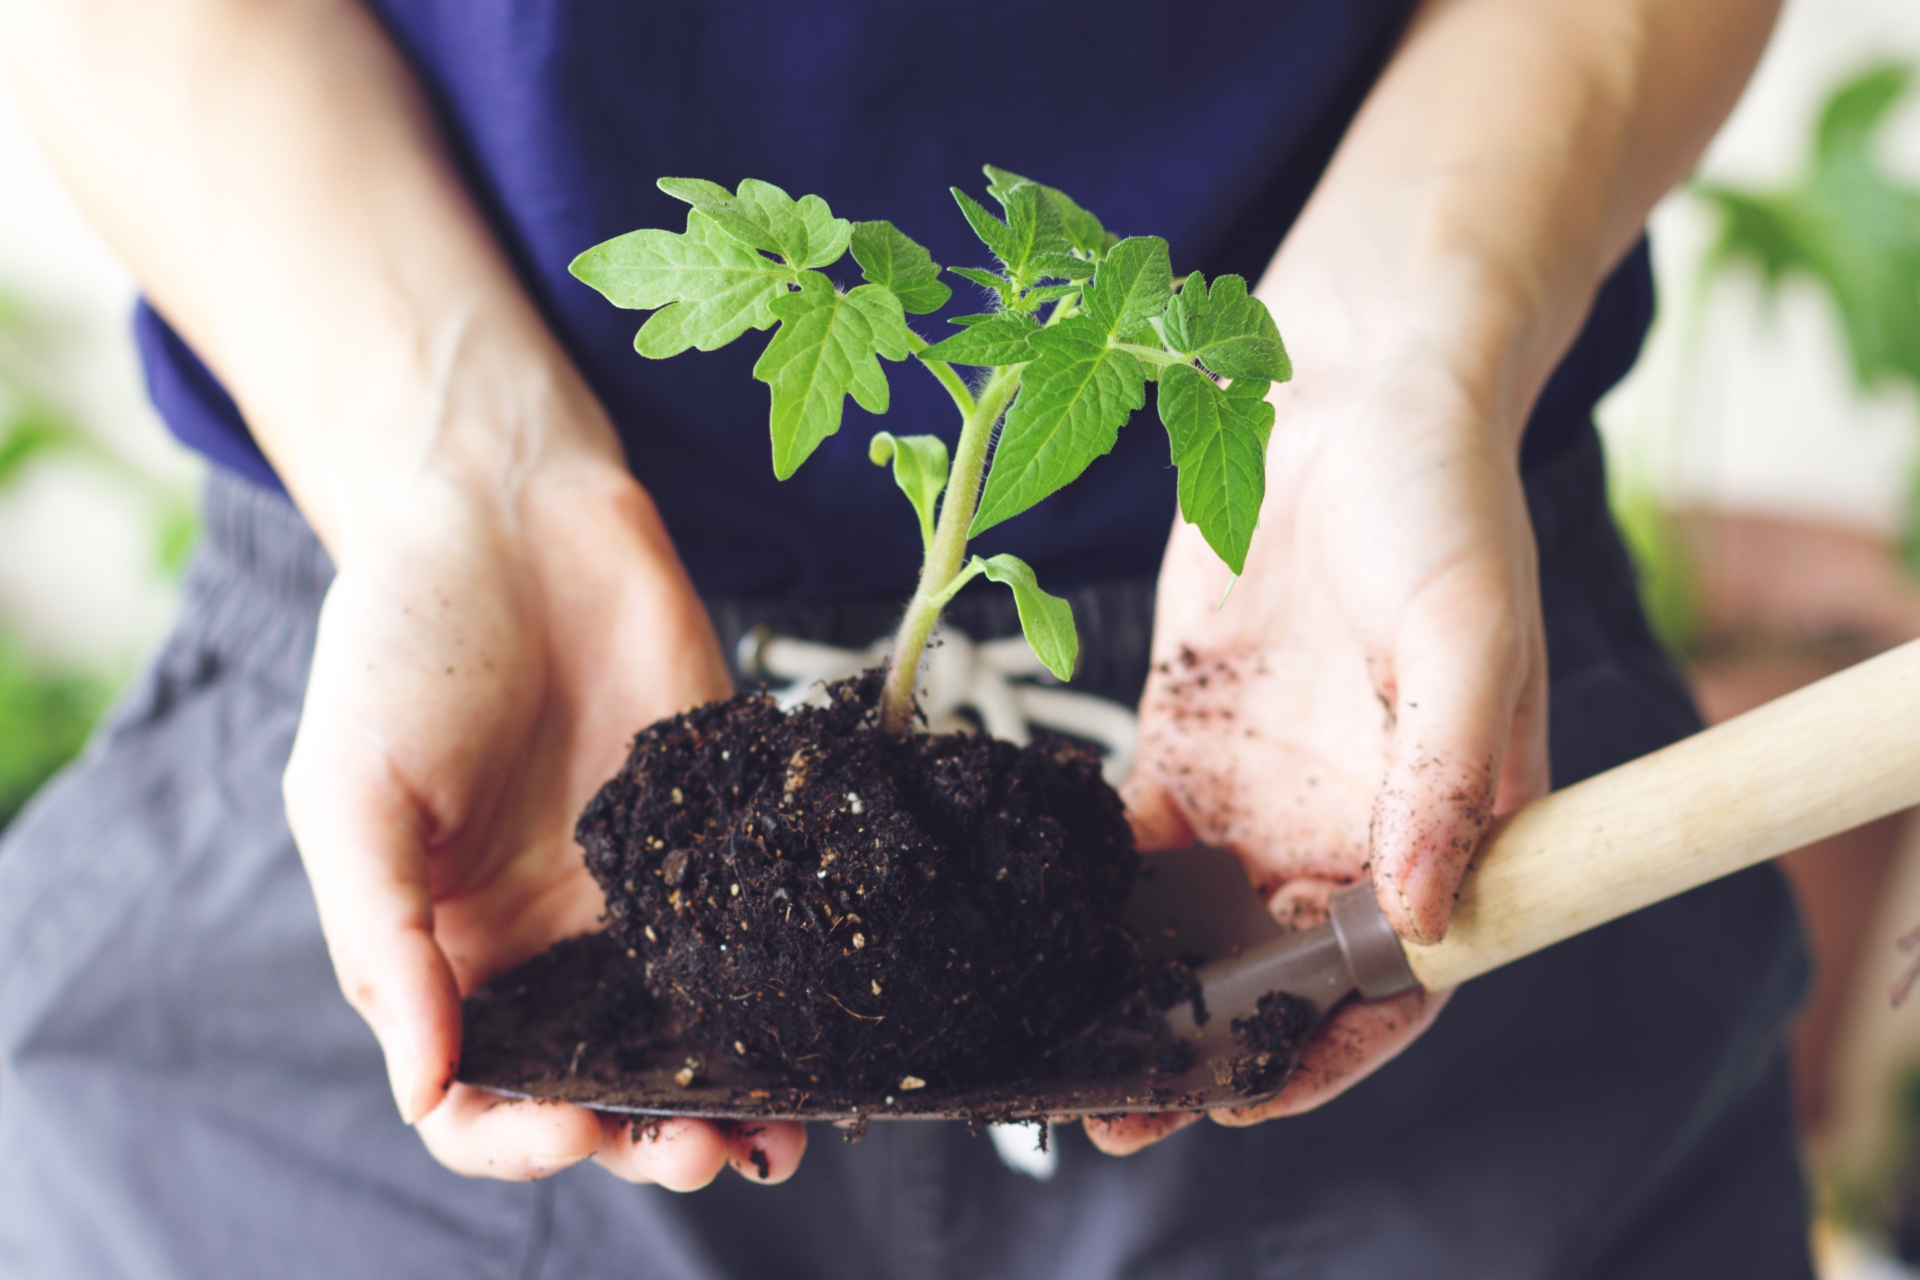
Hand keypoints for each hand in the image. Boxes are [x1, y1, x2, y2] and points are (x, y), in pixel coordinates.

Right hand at [282, 452, 806, 1186]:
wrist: (510, 514)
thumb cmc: (401, 643)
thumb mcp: (350, 794)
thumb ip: (384, 941)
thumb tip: (425, 1086)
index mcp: (447, 950)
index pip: (474, 1095)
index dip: (517, 1136)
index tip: (570, 1126)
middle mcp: (550, 939)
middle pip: (598, 1084)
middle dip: (643, 1136)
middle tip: (698, 1145)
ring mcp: (641, 890)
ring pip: (690, 1033)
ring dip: (729, 1098)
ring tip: (770, 1131)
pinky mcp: (718, 830)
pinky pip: (754, 933)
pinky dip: (787, 995)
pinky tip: (820, 1028)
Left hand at [1087, 357, 1548, 1154]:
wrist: (1347, 396)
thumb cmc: (1442, 504)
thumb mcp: (1464, 633)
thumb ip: (1445, 774)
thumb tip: (1419, 916)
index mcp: (1440, 826)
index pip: (1395, 982)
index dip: (1327, 1055)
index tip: (1246, 1103)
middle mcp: (1347, 830)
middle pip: (1278, 976)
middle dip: (1204, 1050)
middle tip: (1113, 1107)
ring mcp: (1261, 793)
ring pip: (1197, 928)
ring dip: (1136, 992)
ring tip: (1056, 1043)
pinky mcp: (1184, 745)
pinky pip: (1134, 846)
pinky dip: (1090, 893)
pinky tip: (1032, 927)